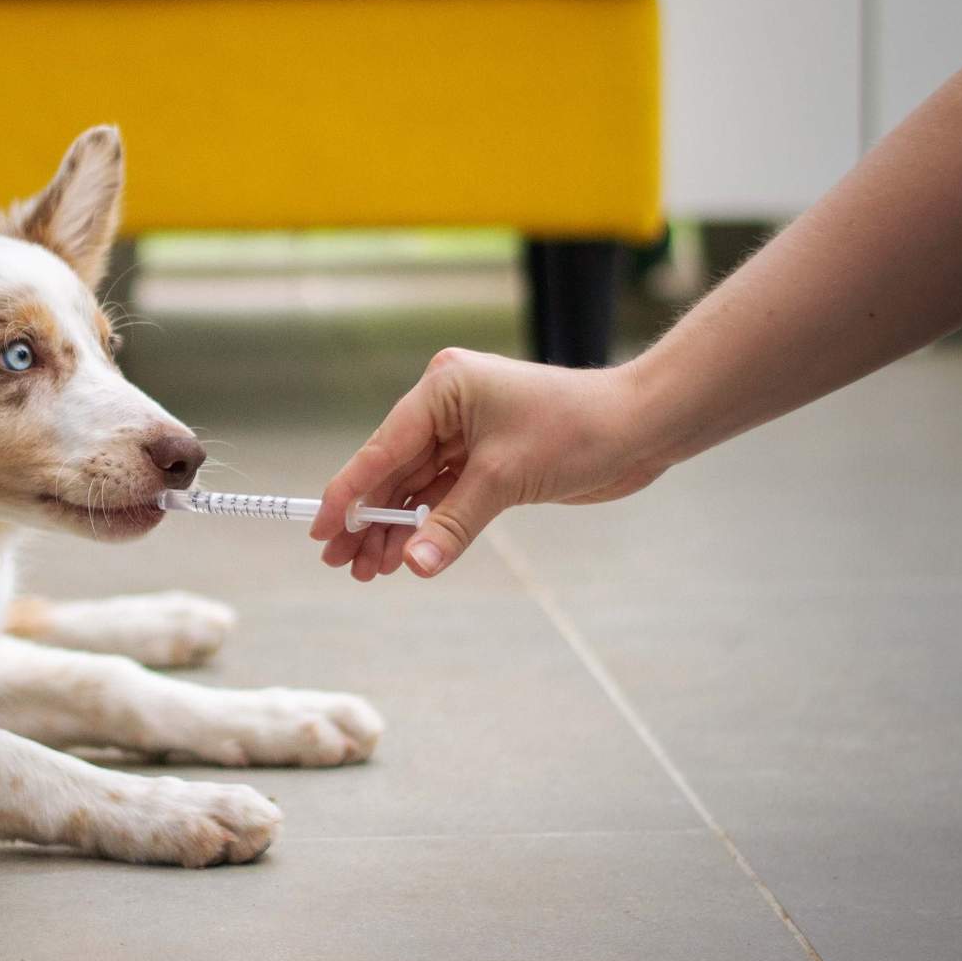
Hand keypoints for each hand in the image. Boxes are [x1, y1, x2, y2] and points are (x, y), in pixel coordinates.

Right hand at [308, 348, 665, 580]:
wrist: (641, 428)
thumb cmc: (577, 430)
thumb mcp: (505, 477)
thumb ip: (453, 523)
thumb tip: (414, 564)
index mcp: (442, 388)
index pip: (382, 447)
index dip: (348, 492)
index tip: (320, 529)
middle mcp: (447, 406)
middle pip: (392, 470)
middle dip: (368, 519)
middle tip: (340, 563)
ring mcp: (466, 432)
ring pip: (415, 487)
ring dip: (395, 529)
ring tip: (368, 572)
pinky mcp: (487, 458)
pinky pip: (443, 494)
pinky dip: (426, 524)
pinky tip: (405, 555)